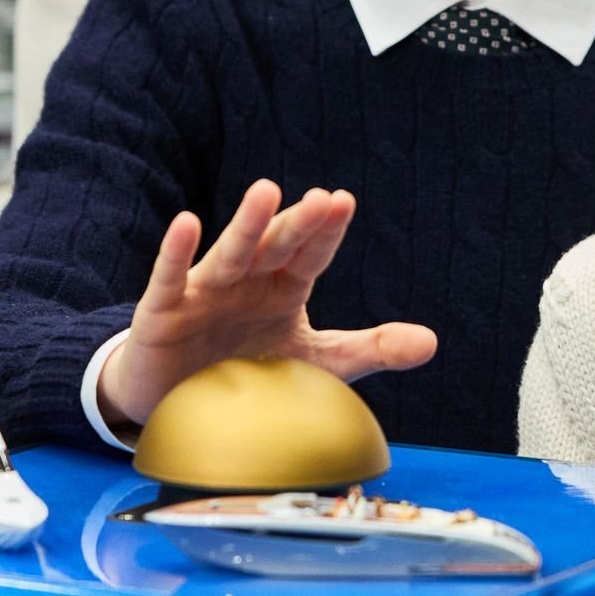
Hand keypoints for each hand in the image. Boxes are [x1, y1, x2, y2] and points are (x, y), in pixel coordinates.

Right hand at [96, 179, 437, 428]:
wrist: (180, 403)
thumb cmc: (251, 370)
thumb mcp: (317, 361)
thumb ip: (370, 348)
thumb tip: (431, 342)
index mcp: (284, 286)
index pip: (311, 254)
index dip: (325, 231)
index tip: (342, 202)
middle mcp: (248, 280)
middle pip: (277, 247)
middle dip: (299, 224)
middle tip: (323, 200)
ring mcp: (205, 292)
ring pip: (231, 253)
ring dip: (249, 225)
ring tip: (266, 191)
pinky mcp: (164, 312)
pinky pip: (170, 279)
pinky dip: (177, 252)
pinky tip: (187, 223)